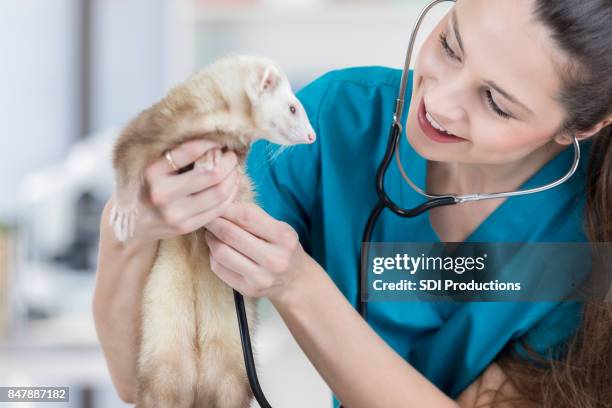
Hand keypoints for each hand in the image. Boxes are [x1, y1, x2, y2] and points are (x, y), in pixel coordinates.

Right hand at [110, 139, 241, 245]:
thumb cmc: (146, 187)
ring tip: (233, 169)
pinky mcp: (185, 227)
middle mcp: (161, 193)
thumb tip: (211, 137)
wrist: (133, 225)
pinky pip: (219, 209)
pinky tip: (231, 185)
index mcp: (152, 172)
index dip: (211, 143)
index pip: (190, 151)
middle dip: (228, 161)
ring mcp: (174, 214)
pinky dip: (230, 194)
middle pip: (212, 173)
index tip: (218, 140)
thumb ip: (175, 154)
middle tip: (231, 155)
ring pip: (220, 192)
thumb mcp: (151, 165)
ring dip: (233, 177)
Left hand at [204, 202, 309, 301]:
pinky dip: (212, 255)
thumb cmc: (282, 247)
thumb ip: (254, 216)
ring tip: (210, 232)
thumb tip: (221, 204)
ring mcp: (261, 277)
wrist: (295, 280)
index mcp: (284, 237)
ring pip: (221, 252)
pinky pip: (219, 269)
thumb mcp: (279, 228)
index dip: (226, 208)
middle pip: (230, 234)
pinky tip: (216, 249)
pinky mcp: (248, 289)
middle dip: (213, 222)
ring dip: (210, 239)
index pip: (246, 216)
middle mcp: (275, 259)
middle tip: (206, 216)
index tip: (216, 204)